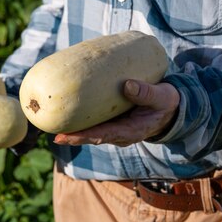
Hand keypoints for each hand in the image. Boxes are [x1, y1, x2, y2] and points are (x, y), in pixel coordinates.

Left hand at [53, 79, 179, 146]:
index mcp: (130, 132)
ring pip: (91, 129)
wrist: (171, 108)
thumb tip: (126, 85)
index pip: (102, 136)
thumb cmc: (166, 102)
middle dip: (71, 135)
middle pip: (91, 136)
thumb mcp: (162, 97)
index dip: (82, 137)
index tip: (63, 137)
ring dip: (73, 126)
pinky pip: (95, 119)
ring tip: (51, 119)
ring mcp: (115, 127)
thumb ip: (147, 93)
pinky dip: (81, 113)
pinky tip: (68, 103)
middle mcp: (119, 133)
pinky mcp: (113, 119)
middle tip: (50, 131)